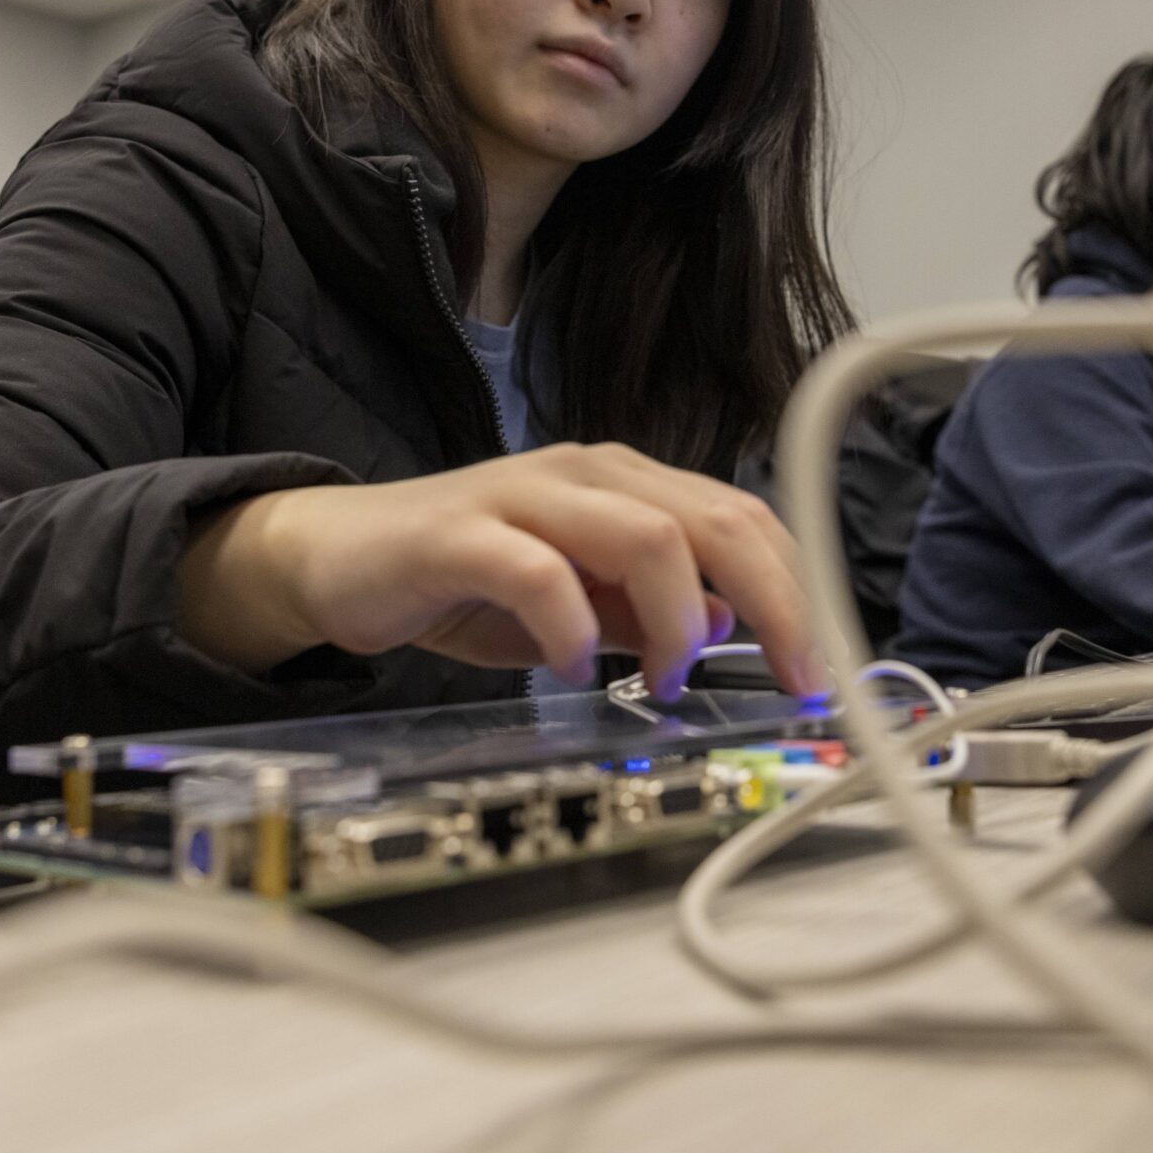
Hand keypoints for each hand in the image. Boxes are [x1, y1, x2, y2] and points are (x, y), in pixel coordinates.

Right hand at [176, 442, 823, 699]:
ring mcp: (523, 497)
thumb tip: (728, 627)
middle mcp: (585, 475)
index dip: (796, 589)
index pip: (740, 518)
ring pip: (646, 534)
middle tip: (787, 677)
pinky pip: (539, 570)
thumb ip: (647, 612)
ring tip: (664, 677)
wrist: (332, 558)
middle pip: (713, 519)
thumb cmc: (459, 580)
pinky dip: (573, 628)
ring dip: (677, 618)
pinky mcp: (460, 532)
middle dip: (773, 604)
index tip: (820, 665)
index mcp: (624, 486)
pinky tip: (572, 670)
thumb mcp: (577, 606)